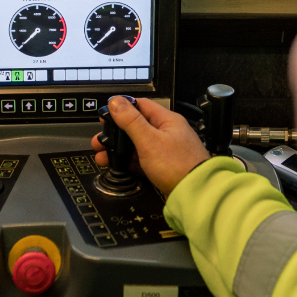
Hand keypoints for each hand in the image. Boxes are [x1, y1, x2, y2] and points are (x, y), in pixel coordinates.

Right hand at [91, 95, 209, 195]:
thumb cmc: (179, 165)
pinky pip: (141, 160)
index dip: (121, 109)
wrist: (196, 194)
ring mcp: (165, 151)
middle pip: (135, 127)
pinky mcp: (163, 167)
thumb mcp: (150, 140)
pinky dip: (128, 162)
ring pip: (136, 145)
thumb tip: (116, 101)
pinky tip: (116, 166)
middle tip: (100, 140)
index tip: (105, 116)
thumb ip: (131, 121)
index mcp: (166, 120)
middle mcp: (166, 133)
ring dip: (118, 149)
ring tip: (102, 156)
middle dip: (115, 134)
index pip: (140, 106)